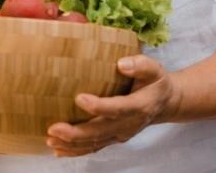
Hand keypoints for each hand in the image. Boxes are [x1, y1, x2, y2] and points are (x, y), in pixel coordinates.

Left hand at [46, 56, 177, 156]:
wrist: (165, 103)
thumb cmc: (155, 82)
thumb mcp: (154, 69)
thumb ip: (140, 65)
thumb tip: (121, 64)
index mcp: (139, 106)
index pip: (118, 109)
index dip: (99, 107)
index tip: (79, 98)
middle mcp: (129, 125)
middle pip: (100, 132)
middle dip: (76, 133)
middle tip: (53, 129)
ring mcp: (120, 134)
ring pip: (95, 143)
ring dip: (72, 144)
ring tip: (51, 140)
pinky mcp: (114, 137)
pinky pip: (95, 147)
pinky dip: (76, 151)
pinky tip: (59, 150)